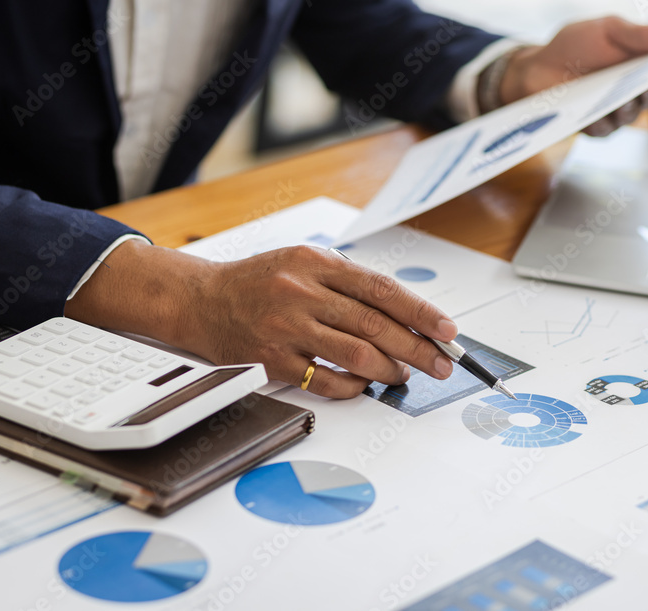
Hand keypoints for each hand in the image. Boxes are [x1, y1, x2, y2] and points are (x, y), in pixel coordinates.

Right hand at [66, 241, 457, 398]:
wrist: (200, 299)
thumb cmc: (259, 281)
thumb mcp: (304, 261)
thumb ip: (348, 282)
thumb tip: (403, 312)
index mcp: (317, 263)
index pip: (382, 289)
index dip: (421, 312)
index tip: (447, 330)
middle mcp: (302, 292)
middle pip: (375, 325)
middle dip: (417, 348)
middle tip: (440, 363)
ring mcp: (286, 327)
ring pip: (356, 354)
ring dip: (390, 369)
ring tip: (405, 374)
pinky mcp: (273, 359)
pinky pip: (325, 381)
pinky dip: (353, 387)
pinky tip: (364, 385)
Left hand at [498, 16, 647, 136]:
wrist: (536, 68)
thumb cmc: (573, 46)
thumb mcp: (607, 30)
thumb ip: (640, 34)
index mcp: (639, 64)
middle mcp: (630, 91)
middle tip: (646, 84)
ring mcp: (613, 111)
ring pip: (629, 115)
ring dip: (626, 108)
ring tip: (620, 101)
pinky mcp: (594, 127)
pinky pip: (604, 129)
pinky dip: (600, 122)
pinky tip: (594, 115)